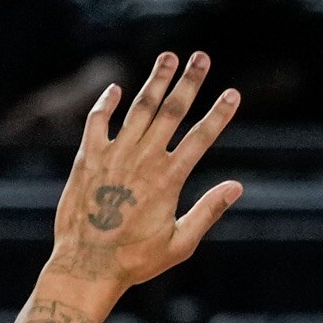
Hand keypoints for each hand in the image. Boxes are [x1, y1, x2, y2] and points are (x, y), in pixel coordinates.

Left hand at [46, 52, 243, 295]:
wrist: (86, 265)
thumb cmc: (135, 260)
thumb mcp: (180, 243)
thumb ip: (208, 211)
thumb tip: (236, 186)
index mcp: (169, 179)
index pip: (201, 138)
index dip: (219, 114)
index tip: (233, 93)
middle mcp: (142, 160)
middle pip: (171, 111)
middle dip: (189, 82)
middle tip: (202, 57)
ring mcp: (113, 155)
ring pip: (139, 109)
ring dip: (155, 81)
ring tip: (168, 57)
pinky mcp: (87, 158)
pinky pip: (97, 122)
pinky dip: (106, 104)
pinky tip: (116, 88)